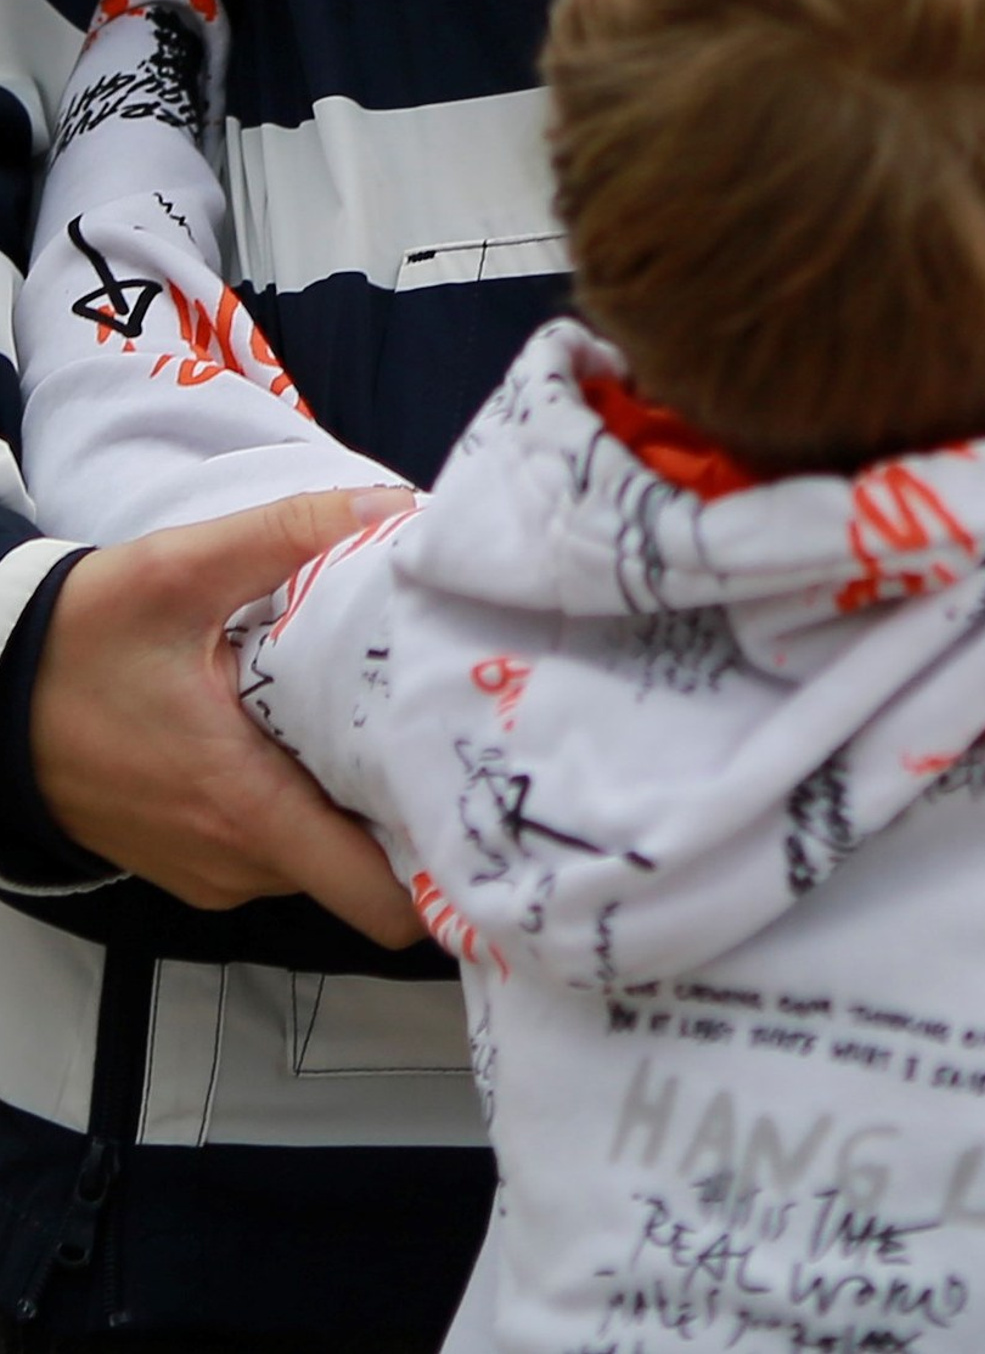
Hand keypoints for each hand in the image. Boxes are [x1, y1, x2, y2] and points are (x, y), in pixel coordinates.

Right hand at [31, 490, 420, 946]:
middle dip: (417, 808)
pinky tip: (328, 735)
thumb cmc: (77, 645)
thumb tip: (396, 506)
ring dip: (362, 800)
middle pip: (369, 869)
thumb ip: (294, 533)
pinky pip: (283, 847)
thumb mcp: (183, 570)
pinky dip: (313, 802)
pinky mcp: (197, 857)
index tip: (488, 793)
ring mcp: (214, 868)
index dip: (444, 856)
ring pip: (327, 857)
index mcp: (247, 808)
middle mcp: (238, 860)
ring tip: (396, 720)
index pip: (378, 896)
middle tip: (459, 729)